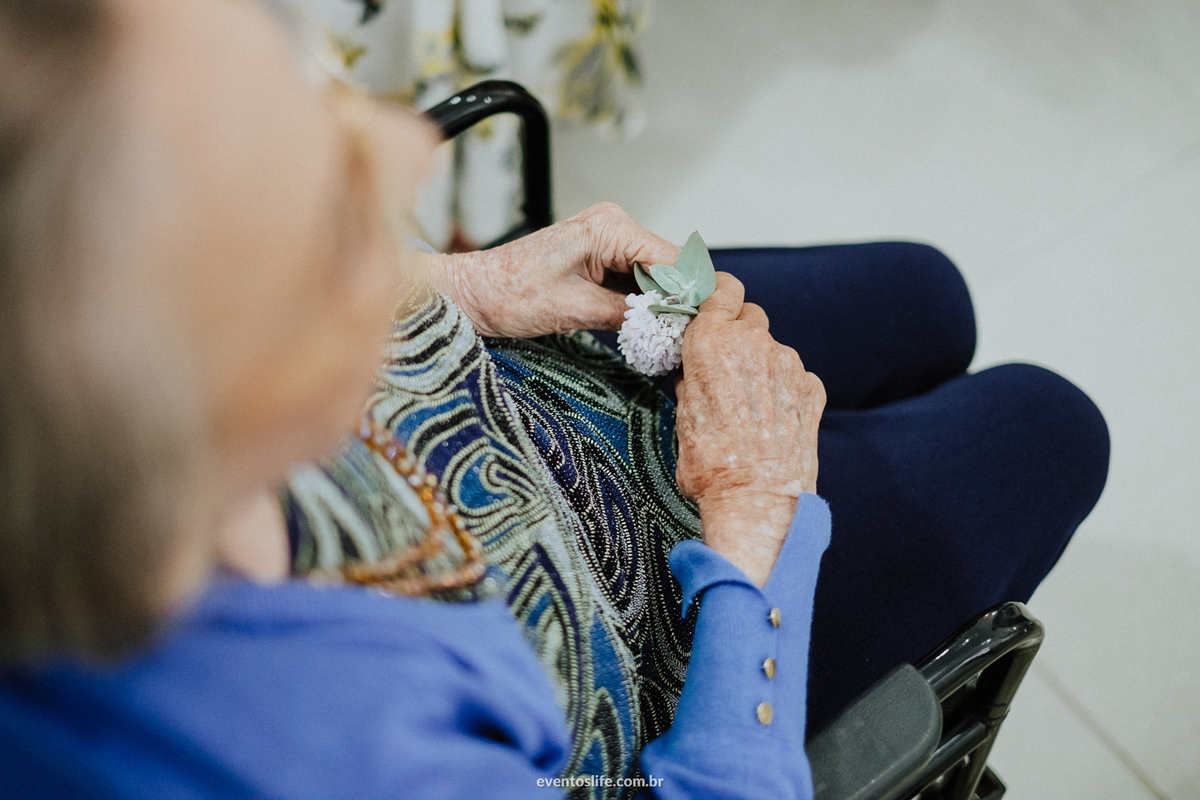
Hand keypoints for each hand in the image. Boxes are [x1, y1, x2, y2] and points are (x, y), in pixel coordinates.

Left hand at [423, 202, 679, 337]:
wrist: (473, 294)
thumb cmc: (511, 294)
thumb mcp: (577, 310)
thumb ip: (631, 313)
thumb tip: (672, 326)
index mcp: (611, 227)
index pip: (674, 259)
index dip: (690, 294)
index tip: (701, 329)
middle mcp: (615, 225)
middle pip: (669, 266)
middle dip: (677, 301)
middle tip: (684, 340)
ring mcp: (608, 240)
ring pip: (655, 275)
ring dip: (660, 305)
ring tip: (666, 339)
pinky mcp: (599, 258)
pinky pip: (635, 279)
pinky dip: (642, 303)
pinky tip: (645, 328)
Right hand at [674, 273, 825, 585]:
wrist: (756, 501)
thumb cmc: (711, 466)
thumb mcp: (681, 417)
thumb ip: (691, 381)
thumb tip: (694, 371)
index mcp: (712, 342)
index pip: (723, 289)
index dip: (718, 296)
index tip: (715, 305)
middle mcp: (754, 343)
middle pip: (751, 315)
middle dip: (739, 334)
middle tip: (727, 365)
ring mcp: (789, 364)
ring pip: (774, 348)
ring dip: (762, 365)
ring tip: (751, 406)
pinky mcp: (813, 388)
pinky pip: (797, 375)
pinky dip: (786, 389)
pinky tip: (773, 419)